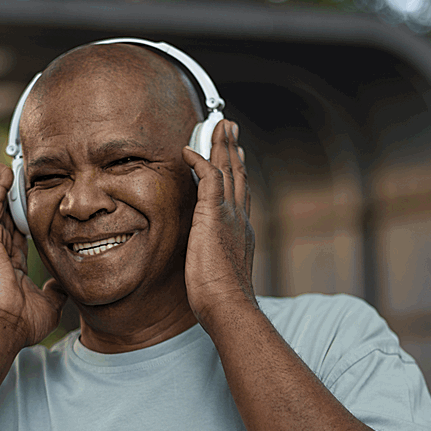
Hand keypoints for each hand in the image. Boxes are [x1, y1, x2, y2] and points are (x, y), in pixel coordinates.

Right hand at [0, 164, 67, 346]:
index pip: (20, 236)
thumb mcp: (48, 303)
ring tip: (14, 165)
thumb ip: (56, 290)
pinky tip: (4, 171)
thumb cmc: (21, 322)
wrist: (1, 326)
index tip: (36, 205)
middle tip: (25, 176)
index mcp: (11, 267)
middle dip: (16, 197)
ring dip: (7, 187)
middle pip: (8, 217)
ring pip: (0, 208)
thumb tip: (65, 283)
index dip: (28, 220)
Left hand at [181, 119, 256, 328]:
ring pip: (228, 169)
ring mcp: (230, 214)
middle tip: (231, 129)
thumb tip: (206, 261)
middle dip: (234, 150)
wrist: (227, 304)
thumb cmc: (220, 299)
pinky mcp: (214, 213)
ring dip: (222, 145)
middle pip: (239, 175)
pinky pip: (208, 176)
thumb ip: (214, 258)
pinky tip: (188, 150)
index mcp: (242, 231)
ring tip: (219, 126)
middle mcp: (240, 218)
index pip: (241, 195)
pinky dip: (200, 160)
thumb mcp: (219, 273)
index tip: (237, 157)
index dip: (238, 174)